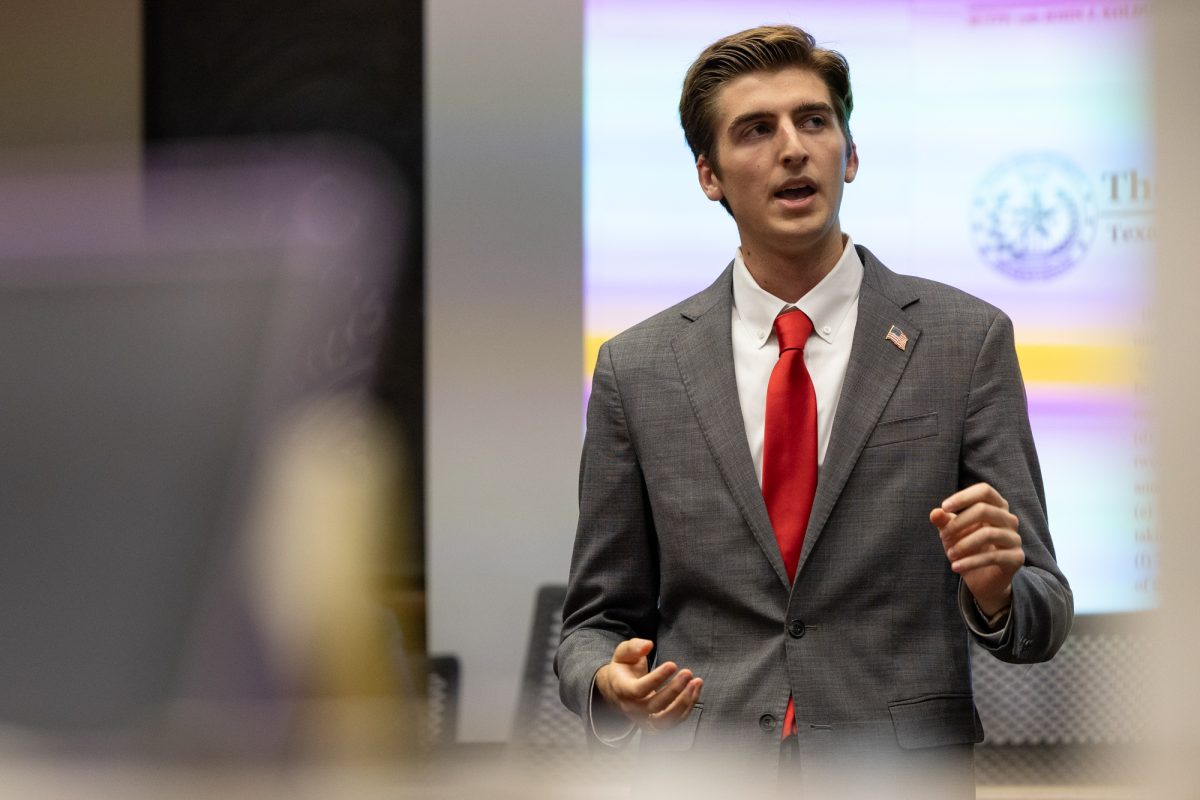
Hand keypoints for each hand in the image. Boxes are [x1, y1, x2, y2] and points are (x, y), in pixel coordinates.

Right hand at [594, 638, 701, 733]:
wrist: (618, 691)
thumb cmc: (624, 668)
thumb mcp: (623, 653)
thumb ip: (634, 647)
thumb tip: (648, 645)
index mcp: (622, 689)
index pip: (638, 690)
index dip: (657, 679)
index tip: (673, 664)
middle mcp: (631, 708)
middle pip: (654, 706)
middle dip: (674, 690)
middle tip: (688, 672)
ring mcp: (643, 719)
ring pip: (665, 720)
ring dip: (684, 702)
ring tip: (696, 682)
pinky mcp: (655, 724)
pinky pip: (674, 721)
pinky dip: (687, 707)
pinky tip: (695, 689)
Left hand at [930, 482, 1024, 615]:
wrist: (981, 578)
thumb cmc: (966, 548)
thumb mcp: (951, 533)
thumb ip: (943, 521)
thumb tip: (935, 512)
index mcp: (995, 506)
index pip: (984, 491)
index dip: (964, 497)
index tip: (944, 507)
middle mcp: (1009, 519)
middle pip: (984, 510)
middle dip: (958, 523)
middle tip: (943, 536)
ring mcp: (1015, 538)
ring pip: (988, 533)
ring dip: (963, 544)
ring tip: (950, 554)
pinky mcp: (1016, 558)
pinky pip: (993, 556)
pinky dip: (970, 562)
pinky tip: (955, 567)